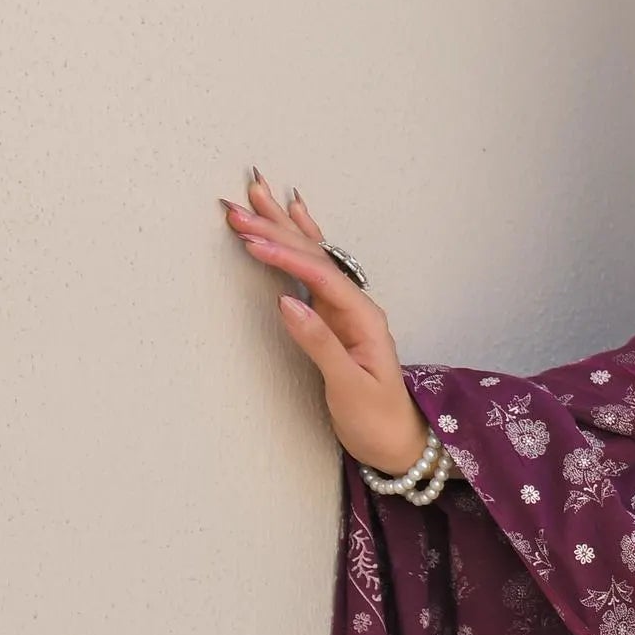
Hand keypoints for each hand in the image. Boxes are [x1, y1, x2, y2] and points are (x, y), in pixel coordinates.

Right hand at [221, 168, 428, 475]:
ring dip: (283, 226)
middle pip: (314, 257)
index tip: (252, 242)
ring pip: (311, 257)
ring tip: (258, 193)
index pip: (321, 277)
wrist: (396, 442)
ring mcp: (344, 309)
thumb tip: (287, 303)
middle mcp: (356, 306)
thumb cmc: (376, 419)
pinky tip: (295, 215)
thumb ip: (319, 344)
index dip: (286, 257)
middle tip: (238, 207)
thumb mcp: (348, 387)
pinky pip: (314, 271)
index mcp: (363, 319)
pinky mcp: (332, 318)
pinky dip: (302, 241)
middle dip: (276, 230)